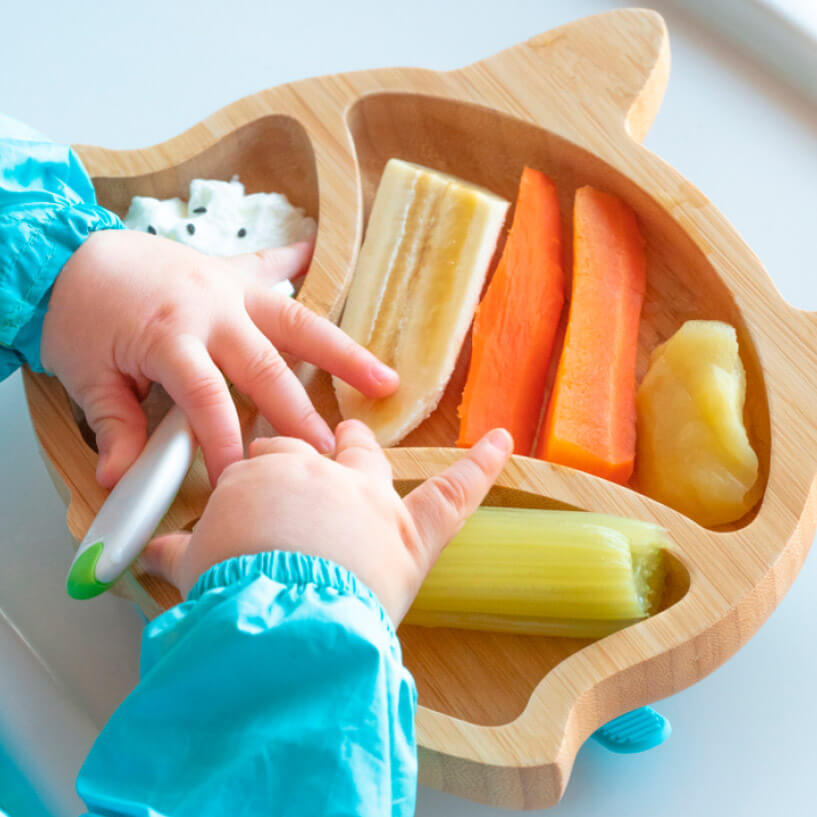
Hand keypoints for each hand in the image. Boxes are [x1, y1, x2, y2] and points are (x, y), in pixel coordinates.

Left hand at [41, 230, 397, 487]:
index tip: (243, 481)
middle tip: (333, 452)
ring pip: (296, 321)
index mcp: (170, 338)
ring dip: (342, 351)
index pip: (208, 401)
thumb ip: (114, 426)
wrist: (65, 255)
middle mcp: (211, 311)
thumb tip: (121, 480)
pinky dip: (298, 260)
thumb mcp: (86, 376)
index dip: (227, 445)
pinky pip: (271, 264)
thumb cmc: (78, 316)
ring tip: (384, 379)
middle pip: (268, 367)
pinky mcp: (230, 273)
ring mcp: (228, 288)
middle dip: (301, 414)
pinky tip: (323, 255)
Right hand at [144, 422, 512, 623]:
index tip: (246, 484)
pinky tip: (501, 441)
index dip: (253, 470)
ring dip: (360, 445)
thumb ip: (177, 553)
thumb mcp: (193, 566)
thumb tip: (152, 552)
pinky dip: (480, 466)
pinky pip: (453, 491)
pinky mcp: (413, 532)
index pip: (259, 457)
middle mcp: (319, 473)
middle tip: (298, 449)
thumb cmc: (230, 585)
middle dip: (304, 444)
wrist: (275, 615)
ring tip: (356, 433)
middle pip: (310, 445)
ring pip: (367, 458)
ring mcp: (369, 497)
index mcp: (265, 474)